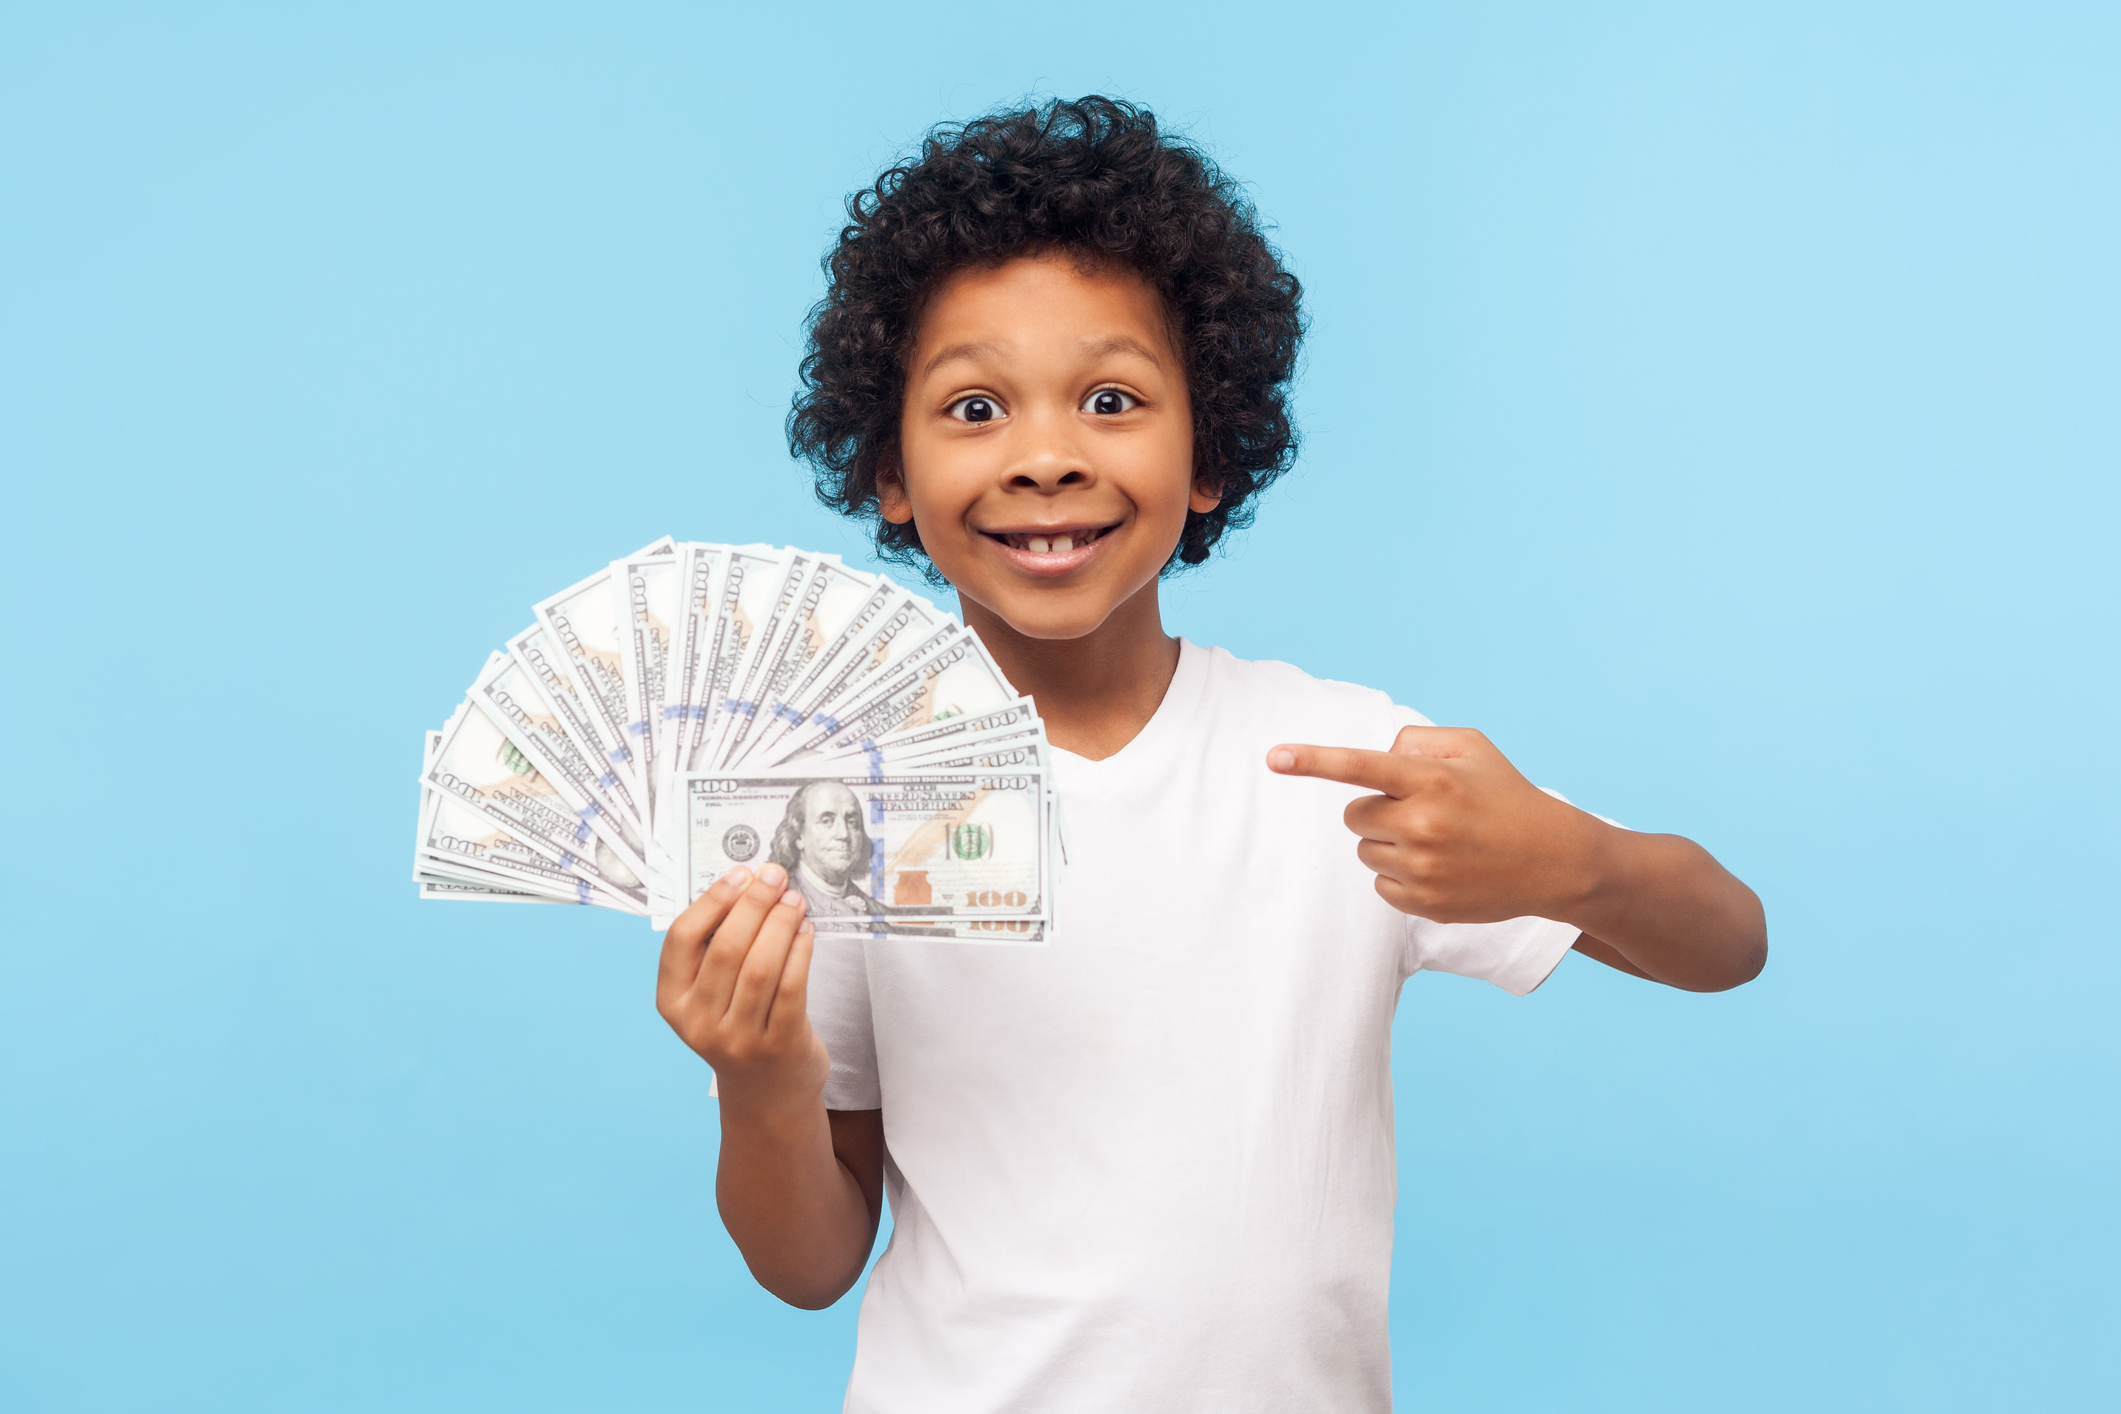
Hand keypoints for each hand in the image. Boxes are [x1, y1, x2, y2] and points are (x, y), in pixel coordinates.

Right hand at [656, 862, 829, 1114]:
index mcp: (673, 1002)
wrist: (767, 1094)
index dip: (713, 900)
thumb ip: (716, 948)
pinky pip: (791, 987)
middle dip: (755, 903)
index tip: (740, 874)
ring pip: (761, 965)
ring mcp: (738, 1038)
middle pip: (726, 947)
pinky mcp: (778, 1044)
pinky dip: (800, 951)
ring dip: (781, 923)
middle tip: (776, 876)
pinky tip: (806, 931)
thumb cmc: (739, 1028)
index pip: (682, 939)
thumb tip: (747, 884)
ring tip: (794, 901)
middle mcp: (699, 1023)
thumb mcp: (710, 996)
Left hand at [1267, 725, 1604, 924]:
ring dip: (1388, 841)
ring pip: (1364, 849)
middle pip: (1354, 814)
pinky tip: (1440, 867)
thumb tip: (1378, 758)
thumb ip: (1417, 741)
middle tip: (1422, 812)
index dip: (1313, 760)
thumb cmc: (1506, 795)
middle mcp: (1422, 825)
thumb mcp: (1472, 748)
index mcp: (1431, 781)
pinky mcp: (1423, 903)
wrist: (1555, 861)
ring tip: (1438, 840)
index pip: (1360, 766)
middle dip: (1378, 810)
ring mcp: (1422, 868)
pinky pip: (1380, 882)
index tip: (1274, 757)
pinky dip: (1400, 873)